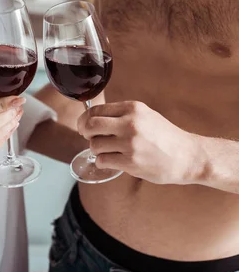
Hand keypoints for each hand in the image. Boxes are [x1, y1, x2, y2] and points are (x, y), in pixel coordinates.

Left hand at [78, 101, 200, 185]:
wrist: (187, 156)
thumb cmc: (165, 137)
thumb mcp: (145, 116)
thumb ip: (122, 115)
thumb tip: (93, 119)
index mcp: (133, 108)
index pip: (96, 110)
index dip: (85, 119)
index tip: (84, 126)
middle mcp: (130, 123)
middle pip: (90, 125)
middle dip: (85, 133)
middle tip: (88, 138)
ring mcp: (130, 143)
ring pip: (95, 145)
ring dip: (96, 150)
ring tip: (108, 151)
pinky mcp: (131, 162)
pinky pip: (102, 160)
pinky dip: (102, 162)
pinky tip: (112, 161)